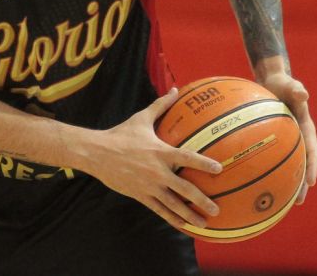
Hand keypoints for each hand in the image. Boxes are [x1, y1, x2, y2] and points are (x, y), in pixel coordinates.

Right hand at [87, 89, 222, 228]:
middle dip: (202, 201)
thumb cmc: (120, 134)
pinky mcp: (140, 195)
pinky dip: (172, 218)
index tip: (220, 169)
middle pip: (185, 189)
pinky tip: (182, 226)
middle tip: (216, 209)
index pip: (187, 158)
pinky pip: (159, 210)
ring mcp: (149, 186)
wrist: (96, 152)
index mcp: (160, 152)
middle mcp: (157, 171)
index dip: (204, 164)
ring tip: (204, 224)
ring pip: (173, 204)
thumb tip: (176, 90)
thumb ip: (160, 106)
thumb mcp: (141, 119)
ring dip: (190, 215)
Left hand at [258, 70, 316, 204]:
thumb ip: (296, 89)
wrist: (272, 80)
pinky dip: (262, 166)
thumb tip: (303, 93)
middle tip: (296, 201)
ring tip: (276, 199)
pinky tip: (248, 178)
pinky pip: (267, 154)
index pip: (311, 151)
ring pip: (284, 163)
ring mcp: (285, 139)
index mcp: (306, 128)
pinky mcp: (271, 137)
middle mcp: (297, 137)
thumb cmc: (282, 82)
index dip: (312, 167)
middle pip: (300, 164)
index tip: (310, 183)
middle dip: (299, 183)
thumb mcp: (290, 84)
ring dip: (282, 180)